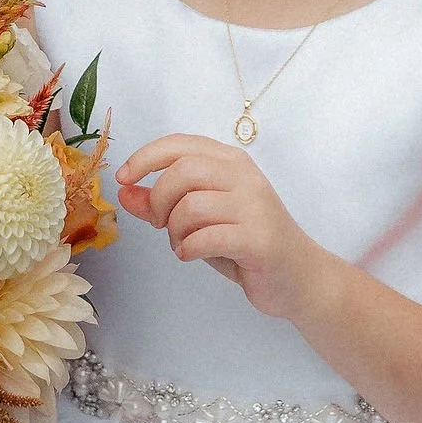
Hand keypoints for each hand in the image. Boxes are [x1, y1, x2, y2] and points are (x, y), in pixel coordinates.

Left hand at [115, 132, 331, 321]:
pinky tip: (192, 254)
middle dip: (158, 201)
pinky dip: (188, 249)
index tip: (123, 179)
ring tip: (183, 243)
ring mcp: (255, 206)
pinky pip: (206, 237)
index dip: (144, 158)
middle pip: (181, 172)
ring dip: (174, 231)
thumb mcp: (199, 219)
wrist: (299, 278)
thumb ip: (162, 203)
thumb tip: (124, 191)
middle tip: (160, 224)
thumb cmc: (245, 243)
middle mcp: (245, 176)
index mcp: (231, 162)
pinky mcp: (258, 238)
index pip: (179, 144)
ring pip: (191, 206)